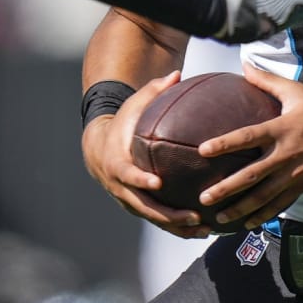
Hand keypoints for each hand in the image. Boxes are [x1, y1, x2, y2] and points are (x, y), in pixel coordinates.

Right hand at [81, 71, 214, 238]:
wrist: (99, 149)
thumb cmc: (122, 124)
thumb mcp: (133, 106)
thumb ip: (154, 92)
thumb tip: (177, 73)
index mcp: (118, 163)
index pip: (127, 174)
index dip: (140, 180)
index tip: (157, 183)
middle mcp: (122, 187)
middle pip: (144, 207)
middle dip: (168, 215)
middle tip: (193, 216)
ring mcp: (129, 200)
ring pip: (153, 219)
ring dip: (177, 227)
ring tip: (203, 229)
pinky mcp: (138, 208)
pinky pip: (158, 221)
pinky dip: (177, 228)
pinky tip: (202, 229)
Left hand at [194, 66, 302, 227]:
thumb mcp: (297, 92)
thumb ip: (268, 80)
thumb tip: (244, 64)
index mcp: (281, 130)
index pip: (248, 137)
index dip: (225, 143)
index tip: (203, 150)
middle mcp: (285, 156)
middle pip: (252, 176)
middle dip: (227, 189)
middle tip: (204, 197)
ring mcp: (294, 175)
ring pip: (263, 197)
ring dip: (240, 209)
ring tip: (219, 218)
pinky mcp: (302, 187)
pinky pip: (279, 205)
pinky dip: (262, 216)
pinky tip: (246, 224)